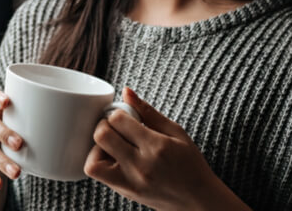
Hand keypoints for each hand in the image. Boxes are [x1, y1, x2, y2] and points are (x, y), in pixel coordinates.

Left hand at [85, 88, 239, 210]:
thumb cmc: (190, 164)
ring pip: (93, 161)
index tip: (125, 115)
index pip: (118, 120)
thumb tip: (126, 92)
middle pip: (101, 136)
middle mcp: (141, 166)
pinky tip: (115, 158)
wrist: (198, 201)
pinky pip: (99, 174)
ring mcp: (131, 183)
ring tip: (114, 145)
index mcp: (156, 147)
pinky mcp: (126, 193)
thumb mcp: (176, 133)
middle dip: (104, 124)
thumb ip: (148, 112)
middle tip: (116, 127)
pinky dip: (99, 162)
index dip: (118, 112)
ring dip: (97, 148)